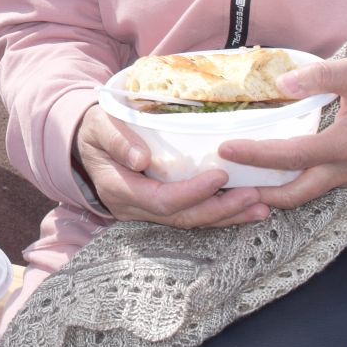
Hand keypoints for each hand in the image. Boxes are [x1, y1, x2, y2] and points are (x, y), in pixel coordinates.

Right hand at [74, 106, 268, 227]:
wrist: (86, 142)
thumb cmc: (95, 128)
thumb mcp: (99, 125)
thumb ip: (116, 139)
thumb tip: (141, 157)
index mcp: (119, 189)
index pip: (161, 200)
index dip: (192, 192)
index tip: (219, 175)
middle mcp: (135, 208)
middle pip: (182, 218)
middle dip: (220, 210)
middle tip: (255, 197)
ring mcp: (148, 211)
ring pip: (191, 221)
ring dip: (227, 216)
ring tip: (260, 207)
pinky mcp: (161, 207)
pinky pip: (192, 214)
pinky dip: (220, 212)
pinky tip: (246, 206)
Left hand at [217, 57, 346, 210]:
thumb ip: (319, 76)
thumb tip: (282, 84)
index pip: (292, 156)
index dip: (257, 155)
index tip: (226, 149)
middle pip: (297, 192)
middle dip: (260, 193)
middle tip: (226, 184)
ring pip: (307, 193)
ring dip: (274, 192)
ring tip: (241, 181)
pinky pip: (318, 184)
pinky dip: (292, 182)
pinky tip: (271, 170)